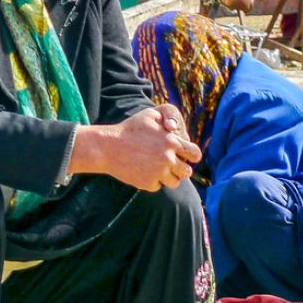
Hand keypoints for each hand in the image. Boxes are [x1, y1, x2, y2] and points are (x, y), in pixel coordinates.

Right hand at [70, 108, 201, 191]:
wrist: (106, 147)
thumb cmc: (128, 129)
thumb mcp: (148, 116)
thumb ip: (166, 119)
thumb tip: (177, 127)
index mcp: (171, 142)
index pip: (195, 154)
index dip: (193, 156)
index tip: (188, 157)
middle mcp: (168, 158)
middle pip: (187, 172)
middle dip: (181, 169)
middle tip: (172, 166)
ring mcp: (158, 172)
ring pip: (175, 182)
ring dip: (169, 177)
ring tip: (158, 170)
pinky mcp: (148, 183)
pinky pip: (158, 186)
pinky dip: (152, 182)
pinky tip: (143, 172)